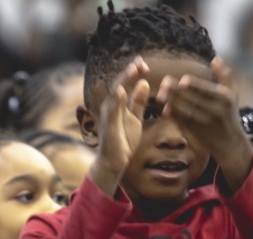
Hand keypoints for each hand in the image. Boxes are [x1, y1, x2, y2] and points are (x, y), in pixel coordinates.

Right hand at [91, 55, 149, 192]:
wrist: (113, 162)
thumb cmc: (122, 141)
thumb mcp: (135, 118)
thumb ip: (138, 102)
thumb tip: (144, 83)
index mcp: (118, 105)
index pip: (125, 84)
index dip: (134, 73)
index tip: (145, 64)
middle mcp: (110, 107)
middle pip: (119, 84)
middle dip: (129, 72)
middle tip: (140, 61)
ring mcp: (108, 116)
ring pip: (115, 93)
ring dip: (124, 80)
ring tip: (133, 69)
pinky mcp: (108, 126)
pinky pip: (111, 111)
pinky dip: (116, 100)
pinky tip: (122, 90)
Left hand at [156, 57, 252, 188]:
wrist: (229, 144)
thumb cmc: (229, 114)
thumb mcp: (232, 94)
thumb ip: (224, 76)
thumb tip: (215, 58)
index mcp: (224, 98)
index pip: (207, 90)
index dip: (194, 86)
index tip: (182, 80)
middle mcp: (216, 111)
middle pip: (194, 100)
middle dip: (178, 92)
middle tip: (164, 83)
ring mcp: (205, 123)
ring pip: (186, 112)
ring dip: (172, 103)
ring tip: (160, 94)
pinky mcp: (195, 133)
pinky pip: (182, 123)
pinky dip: (173, 116)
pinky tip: (163, 109)